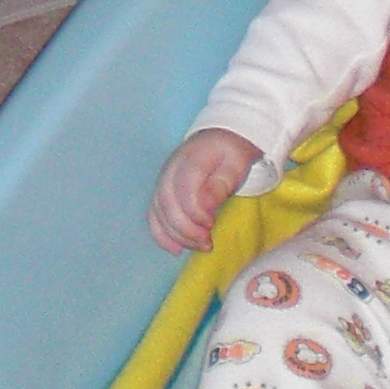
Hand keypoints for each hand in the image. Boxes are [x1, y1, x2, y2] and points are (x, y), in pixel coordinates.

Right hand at [151, 128, 259, 251]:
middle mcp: (170, 170)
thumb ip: (220, 186)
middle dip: (186, 230)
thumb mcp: (234, 165)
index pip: (184, 190)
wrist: (220, 138)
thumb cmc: (229, 154)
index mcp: (190, 160)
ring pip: (158, 212)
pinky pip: (154, 216)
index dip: (195, 212)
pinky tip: (176, 249)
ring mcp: (162, 181)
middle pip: (167, 204)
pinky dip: (162, 235)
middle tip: (208, 243)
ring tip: (201, 246)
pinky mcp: (162, 193)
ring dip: (177, 236)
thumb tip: (206, 208)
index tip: (212, 224)